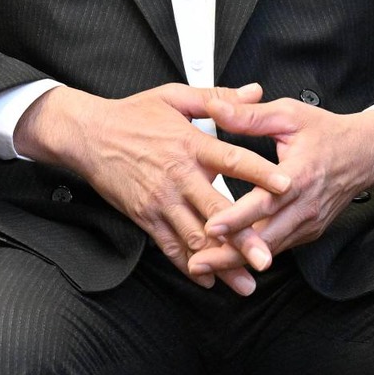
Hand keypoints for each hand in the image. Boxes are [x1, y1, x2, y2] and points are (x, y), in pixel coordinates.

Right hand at [19, 83, 288, 294]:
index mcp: (191, 144)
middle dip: (242, 238)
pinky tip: (208, 279)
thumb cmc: (132, 114)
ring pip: (195, 236)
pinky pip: (169, 246)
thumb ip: (219, 98)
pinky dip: (189, 266)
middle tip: (265, 258)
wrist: (87, 135)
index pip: (232, 159)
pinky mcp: (145, 216)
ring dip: (221, 262)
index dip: (260, 173)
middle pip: (216, 210)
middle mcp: (178, 176)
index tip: (286, 187)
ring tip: (245, 283)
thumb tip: (256, 92)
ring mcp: (160, 200)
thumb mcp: (175, 97)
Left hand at [195, 100, 373, 276]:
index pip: (265, 202)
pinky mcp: (308, 230)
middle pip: (264, 238)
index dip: (237, 217)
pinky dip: (252, 255)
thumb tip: (213, 107)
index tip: (210, 227)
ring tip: (203, 267)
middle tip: (196, 264)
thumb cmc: (326, 132)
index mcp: (299, 176)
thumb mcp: (288, 114)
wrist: (366, 154)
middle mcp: (305, 206)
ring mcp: (308, 222)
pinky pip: (278, 246)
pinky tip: (227, 259)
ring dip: (237, 260)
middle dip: (229, 254)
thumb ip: (249, 115)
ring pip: (269, 249)